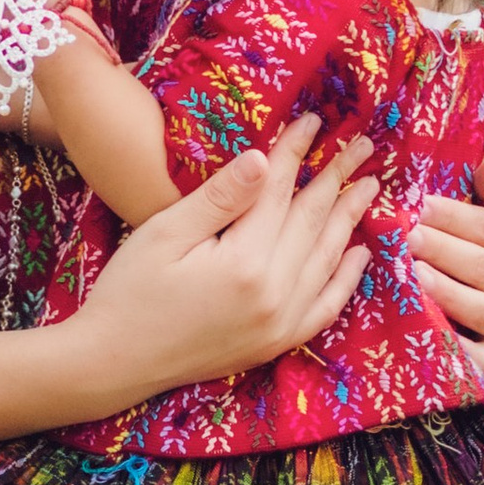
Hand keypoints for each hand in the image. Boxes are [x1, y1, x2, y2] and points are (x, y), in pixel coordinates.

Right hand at [69, 116, 374, 401]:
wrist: (115, 363)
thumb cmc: (129, 291)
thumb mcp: (165, 234)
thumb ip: (220, 198)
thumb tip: (263, 159)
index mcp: (244, 262)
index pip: (278, 192)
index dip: (295, 153)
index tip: (313, 121)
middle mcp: (273, 294)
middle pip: (312, 221)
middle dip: (337, 178)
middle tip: (361, 145)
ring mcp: (280, 323)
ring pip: (326, 259)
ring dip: (349, 219)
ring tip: (368, 186)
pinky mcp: (277, 343)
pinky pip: (325, 308)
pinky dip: (346, 279)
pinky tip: (358, 254)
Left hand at [409, 149, 483, 377]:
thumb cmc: (483, 252)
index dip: (456, 216)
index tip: (421, 205)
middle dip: (442, 250)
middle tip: (406, 236)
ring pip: (481, 308)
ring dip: (445, 291)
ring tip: (411, 273)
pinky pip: (475, 354)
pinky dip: (450, 341)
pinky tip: (421, 324)